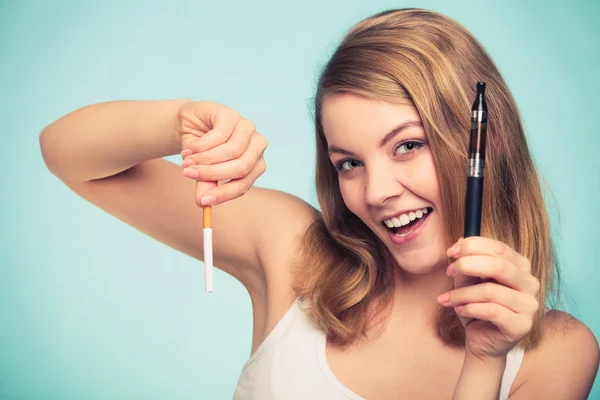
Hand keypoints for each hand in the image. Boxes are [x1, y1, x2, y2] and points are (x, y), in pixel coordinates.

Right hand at [178, 101, 266, 206]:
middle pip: (241, 167)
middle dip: (212, 173)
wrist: (192, 125)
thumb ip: (206, 185)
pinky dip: (200, 146)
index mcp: (255, 165)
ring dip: (204, 159)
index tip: (204, 201)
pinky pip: (220, 134)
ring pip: (232, 151)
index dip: (224, 194)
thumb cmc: (203, 151)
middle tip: (189, 175)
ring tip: (186, 162)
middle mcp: (257, 146)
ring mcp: (247, 128)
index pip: (244, 184)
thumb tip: (201, 203)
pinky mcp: (233, 115)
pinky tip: (189, 149)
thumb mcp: (204, 171)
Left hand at [437, 237, 540, 359]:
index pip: (499, 248)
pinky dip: (470, 308)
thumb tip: (459, 242)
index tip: (451, 252)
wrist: (482, 341)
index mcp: (520, 267)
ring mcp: (530, 305)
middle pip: (499, 265)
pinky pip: (492, 311)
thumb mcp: (467, 282)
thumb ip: (466, 264)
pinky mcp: (523, 325)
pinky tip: (460, 309)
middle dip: (468, 265)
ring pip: (491, 291)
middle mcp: (530, 283)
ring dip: (463, 293)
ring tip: (448, 298)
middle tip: (448, 271)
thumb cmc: (476, 307)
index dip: (473, 246)